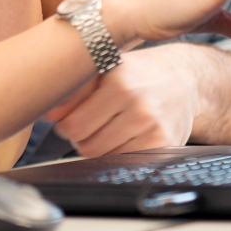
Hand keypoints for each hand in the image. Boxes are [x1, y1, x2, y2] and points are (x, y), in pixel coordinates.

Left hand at [45, 45, 197, 155]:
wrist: (183, 79)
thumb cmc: (136, 73)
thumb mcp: (105, 67)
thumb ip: (74, 89)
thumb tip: (47, 113)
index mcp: (118, 80)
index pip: (73, 125)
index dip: (66, 125)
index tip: (71, 118)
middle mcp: (138, 103)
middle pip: (86, 145)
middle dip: (81, 138)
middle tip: (89, 124)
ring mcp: (153, 126)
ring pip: (104, 156)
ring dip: (99, 147)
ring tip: (108, 127)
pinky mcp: (164, 144)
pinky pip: (124, 162)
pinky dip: (118, 154)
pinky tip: (124, 137)